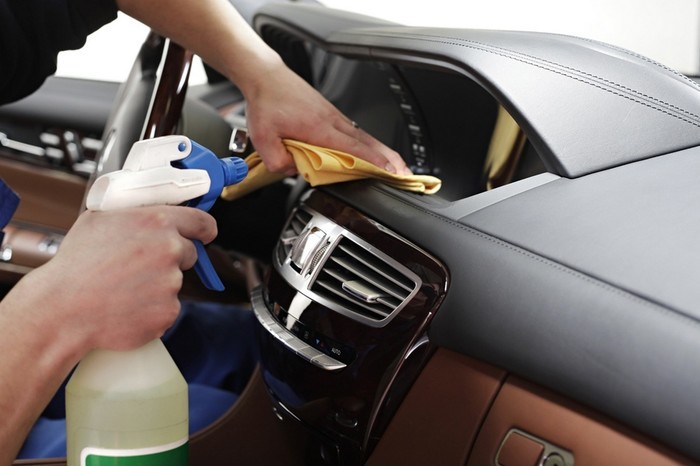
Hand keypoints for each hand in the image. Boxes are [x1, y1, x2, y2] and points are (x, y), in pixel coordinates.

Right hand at [25, 206, 216, 351]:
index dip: (204, 230)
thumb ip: (134, 211)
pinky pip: (167, 307)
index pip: (203, 222)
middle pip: (189, 253)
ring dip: (157, 285)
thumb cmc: (76, 263)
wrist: (63, 308)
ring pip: (174, 281)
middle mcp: (170, 250)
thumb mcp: (100, 218)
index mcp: (158, 222)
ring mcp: (171, 283)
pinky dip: (152, 309)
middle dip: (171, 259)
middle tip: (140, 266)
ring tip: (124, 287)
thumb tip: (150, 209)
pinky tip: (126, 305)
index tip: (204, 235)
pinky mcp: (168, 311)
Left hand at [244, 63, 411, 175]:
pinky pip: (355, 133)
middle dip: (389, 160)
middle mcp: (332, 122)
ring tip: (396, 168)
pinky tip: (373, 153)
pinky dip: (369, 145)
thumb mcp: (262, 137)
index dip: (374, 163)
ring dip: (382, 153)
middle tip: (406, 175)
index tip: (390, 173)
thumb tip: (293, 171)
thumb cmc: (267, 102)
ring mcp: (334, 117)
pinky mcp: (331, 116)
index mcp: (318, 128)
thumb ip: (278, 161)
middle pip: (368, 143)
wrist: (266, 77)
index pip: (353, 149)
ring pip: (364, 138)